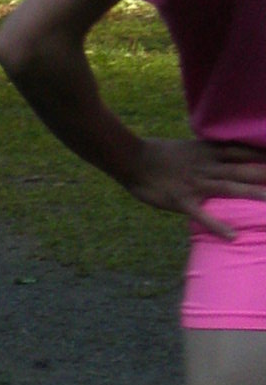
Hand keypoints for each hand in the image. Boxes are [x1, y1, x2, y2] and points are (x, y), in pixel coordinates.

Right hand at [128, 137, 265, 233]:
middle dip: (264, 174)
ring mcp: (195, 184)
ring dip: (251, 194)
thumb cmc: (158, 154)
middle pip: (242, 170)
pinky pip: (201, 215)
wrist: (132, 160)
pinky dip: (217, 225)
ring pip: (228, 188)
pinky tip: (232, 236)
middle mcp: (206, 167)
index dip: (261, 154)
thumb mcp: (188, 148)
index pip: (242, 151)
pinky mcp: (182, 201)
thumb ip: (208, 153)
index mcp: (208, 153)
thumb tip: (224, 155)